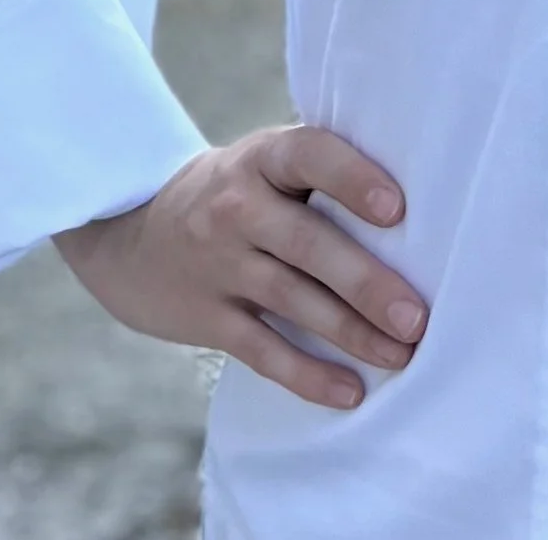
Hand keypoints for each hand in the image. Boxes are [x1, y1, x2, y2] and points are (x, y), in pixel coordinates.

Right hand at [56, 123, 425, 408]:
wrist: (130, 234)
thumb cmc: (231, 193)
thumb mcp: (261, 164)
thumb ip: (316, 175)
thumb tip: (417, 202)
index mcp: (260, 159)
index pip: (309, 155)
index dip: (352, 178)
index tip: (397, 209)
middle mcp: (237, 209)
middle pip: (308, 244)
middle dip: (365, 283)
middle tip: (417, 316)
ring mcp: (220, 266)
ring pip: (293, 301)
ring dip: (350, 332)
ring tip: (401, 353)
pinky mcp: (209, 318)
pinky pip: (263, 351)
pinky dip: (308, 374)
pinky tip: (349, 391)